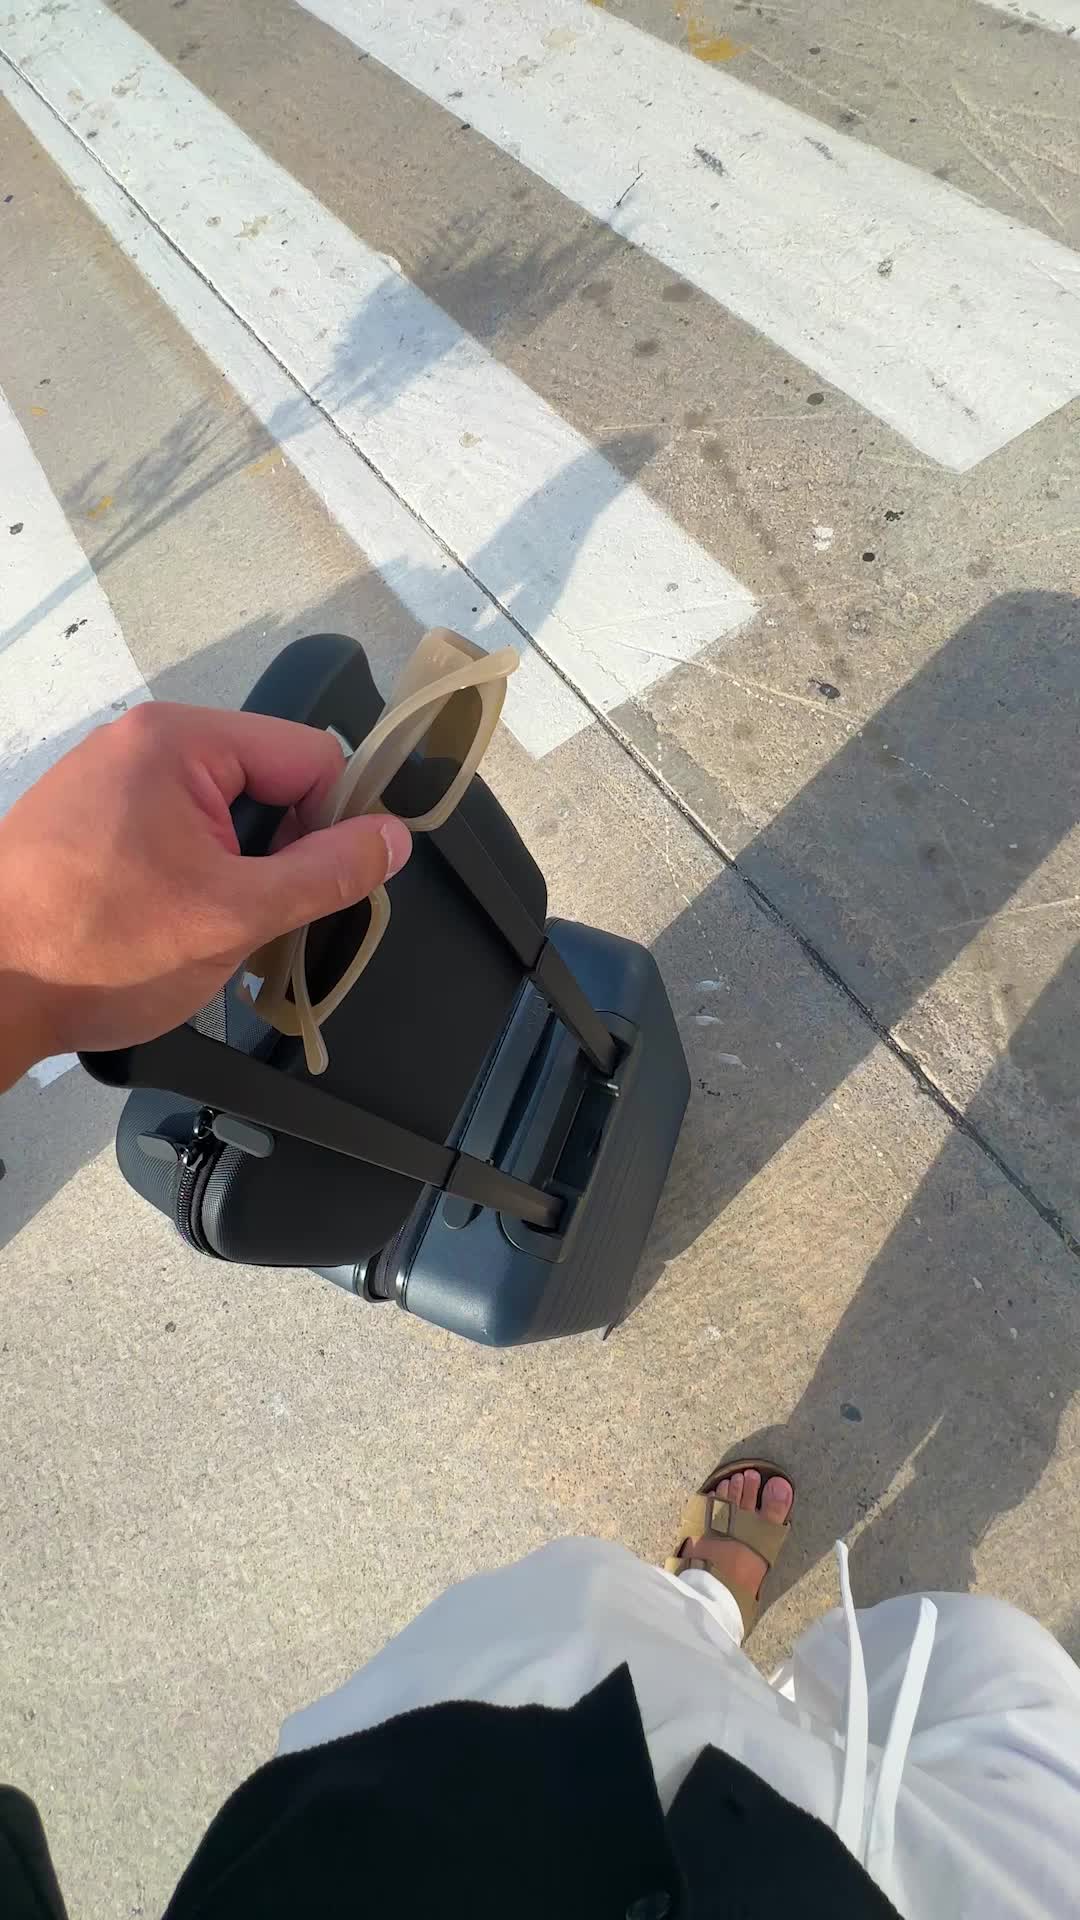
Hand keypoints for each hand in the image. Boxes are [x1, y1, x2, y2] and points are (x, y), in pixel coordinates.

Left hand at [0, 702, 411, 1089]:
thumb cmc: (94, 948)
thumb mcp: (235, 915)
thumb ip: (326, 873)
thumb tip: (391, 840)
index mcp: (179, 741)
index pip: (310, 755)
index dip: (334, 822)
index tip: (320, 887)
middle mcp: (142, 745)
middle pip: (266, 782)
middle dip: (279, 854)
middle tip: (257, 922)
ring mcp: (110, 783)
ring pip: (222, 817)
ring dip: (236, 877)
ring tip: (206, 934)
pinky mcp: (89, 824)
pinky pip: (175, 837)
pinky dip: (191, 883)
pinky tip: (168, 933)